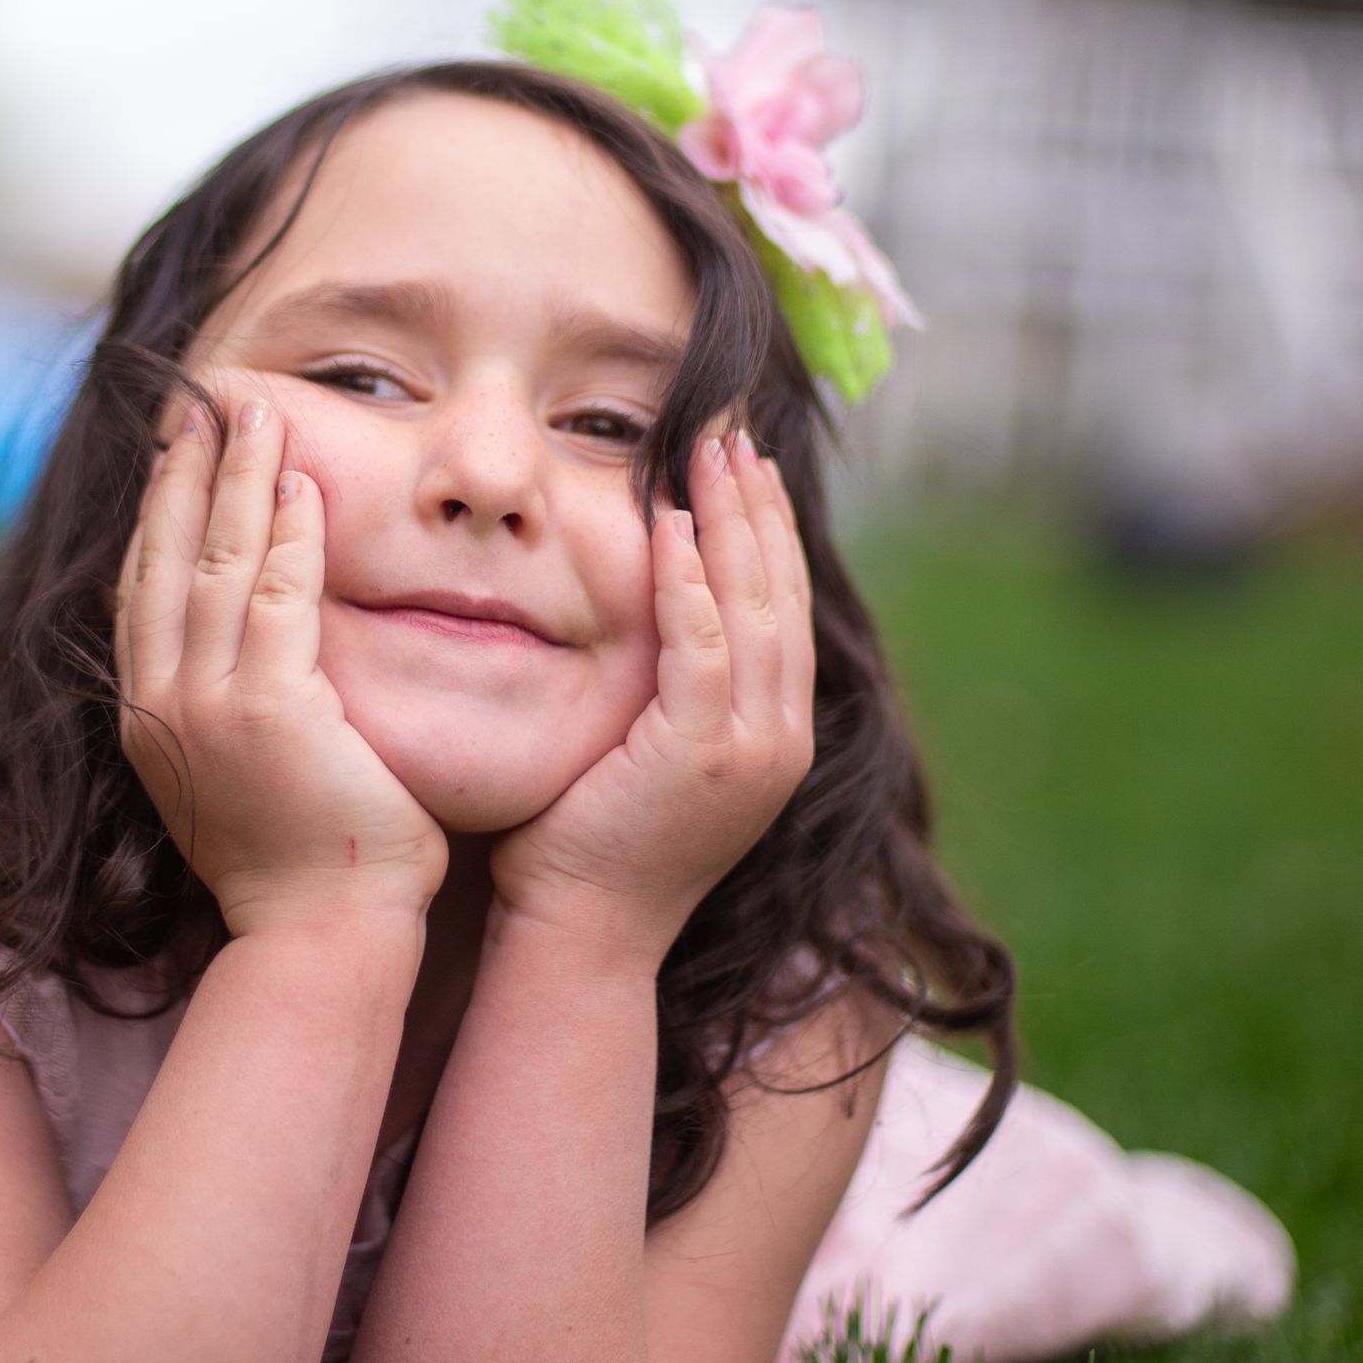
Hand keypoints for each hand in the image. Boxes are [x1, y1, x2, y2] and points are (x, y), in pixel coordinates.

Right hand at [114, 395, 447, 942]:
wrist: (324, 934)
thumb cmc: (305, 859)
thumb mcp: (240, 770)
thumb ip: (233, 702)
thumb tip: (251, 647)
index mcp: (150, 718)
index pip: (142, 589)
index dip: (154, 511)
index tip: (173, 446)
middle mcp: (162, 706)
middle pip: (163, 558)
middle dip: (183, 470)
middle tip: (204, 398)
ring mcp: (208, 707)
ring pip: (214, 563)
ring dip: (235, 479)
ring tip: (255, 413)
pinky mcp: (268, 711)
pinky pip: (276, 597)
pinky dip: (287, 534)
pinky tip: (301, 484)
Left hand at [489, 432, 813, 968]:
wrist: (580, 934)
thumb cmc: (588, 841)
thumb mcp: (647, 749)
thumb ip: (668, 683)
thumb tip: (654, 605)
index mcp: (776, 735)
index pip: (781, 608)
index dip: (766, 528)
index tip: (742, 459)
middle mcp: (782, 739)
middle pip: (781, 594)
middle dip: (758, 504)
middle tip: (733, 428)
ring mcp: (753, 750)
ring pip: (754, 609)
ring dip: (732, 521)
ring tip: (708, 451)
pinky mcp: (703, 755)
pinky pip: (704, 647)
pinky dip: (691, 582)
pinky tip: (670, 525)